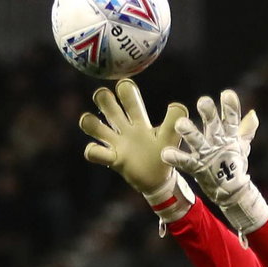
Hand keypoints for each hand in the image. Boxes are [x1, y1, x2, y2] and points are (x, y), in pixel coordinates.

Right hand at [79, 79, 187, 194]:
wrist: (159, 181)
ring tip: (96, 125)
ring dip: (90, 122)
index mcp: (140, 121)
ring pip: (94, 126)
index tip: (124, 85)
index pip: (129, 98)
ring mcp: (116, 143)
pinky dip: (93, 151)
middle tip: (103, 95)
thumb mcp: (170, 137)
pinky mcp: (113, 160)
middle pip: (108, 106)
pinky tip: (105, 153)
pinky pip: (93, 152)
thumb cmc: (164, 156)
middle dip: (103, 98)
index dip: (125, 90)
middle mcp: (125, 129)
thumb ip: (174, 122)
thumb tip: (177, 105)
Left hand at [162, 89, 267, 235]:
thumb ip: (246, 129)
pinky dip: (176, 158)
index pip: (232, 118)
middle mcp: (219, 143)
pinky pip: (186, 162)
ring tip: (179, 123)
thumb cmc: (234, 163)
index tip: (228, 93)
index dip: (231, 107)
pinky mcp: (198, 168)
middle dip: (209, 113)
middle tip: (203, 101)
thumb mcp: (242, 145)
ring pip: (198, 141)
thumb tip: (253, 113)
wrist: (231, 190)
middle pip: (214, 125)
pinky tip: (165, 154)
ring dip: (190, 133)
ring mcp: (208, 156)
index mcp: (229, 136)